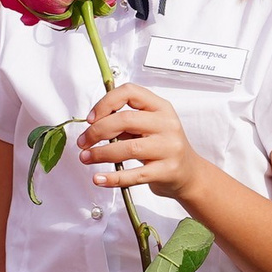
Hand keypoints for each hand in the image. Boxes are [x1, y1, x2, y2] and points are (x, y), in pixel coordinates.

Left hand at [78, 85, 206, 200]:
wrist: (189, 173)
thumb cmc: (163, 147)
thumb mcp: (149, 127)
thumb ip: (126, 122)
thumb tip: (93, 124)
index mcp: (161, 108)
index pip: (130, 93)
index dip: (106, 103)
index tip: (91, 118)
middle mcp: (167, 124)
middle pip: (125, 120)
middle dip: (97, 131)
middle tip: (83, 142)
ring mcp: (169, 148)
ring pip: (128, 148)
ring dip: (100, 153)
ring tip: (86, 157)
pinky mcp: (166, 170)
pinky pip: (135, 175)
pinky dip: (113, 178)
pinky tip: (99, 178)